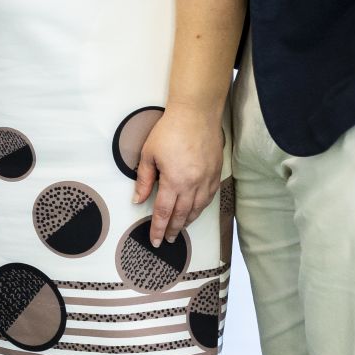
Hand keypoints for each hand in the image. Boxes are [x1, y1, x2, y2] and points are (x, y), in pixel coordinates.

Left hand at [133, 105, 222, 245]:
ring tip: (180, 229)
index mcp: (174, 181)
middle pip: (182, 215)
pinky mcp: (216, 174)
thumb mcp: (149, 154)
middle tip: (167, 240)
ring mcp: (207, 180)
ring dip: (187, 222)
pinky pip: (209, 198)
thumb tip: (138, 199)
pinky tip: (195, 211)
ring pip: (197, 209)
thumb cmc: (170, 130)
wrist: (196, 114)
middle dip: (173, 230)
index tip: (155, 240)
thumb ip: (144, 180)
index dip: (158, 228)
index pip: (164, 213)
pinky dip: (201, 209)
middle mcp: (193, 185)